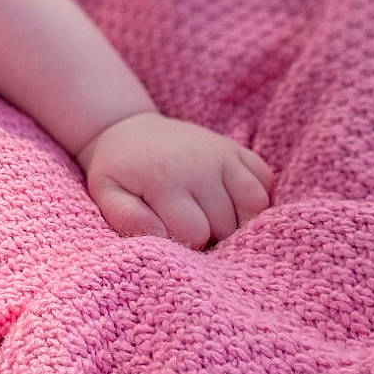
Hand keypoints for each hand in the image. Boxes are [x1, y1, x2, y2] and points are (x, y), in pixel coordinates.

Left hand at [76, 111, 273, 247]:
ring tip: (212, 220)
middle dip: (211, 236)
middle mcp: (198, 163)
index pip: (194, 234)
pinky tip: (231, 202)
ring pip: (254, 206)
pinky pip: (266, 180)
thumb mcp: (107, 194)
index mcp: (164, 178)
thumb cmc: (120, 171)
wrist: (129, 130)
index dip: (184, 244)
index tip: (171, 236)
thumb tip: (158, 236)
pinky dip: (256, 198)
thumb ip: (126, 218)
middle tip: (189, 226)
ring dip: (237, 222)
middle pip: (226, 225)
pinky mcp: (236, 149)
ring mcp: (222, 154)